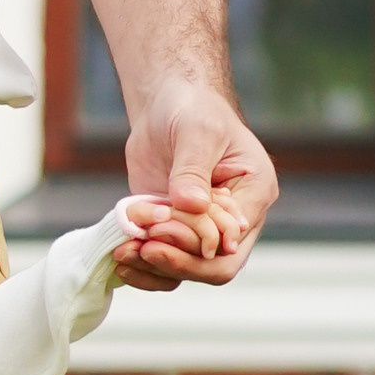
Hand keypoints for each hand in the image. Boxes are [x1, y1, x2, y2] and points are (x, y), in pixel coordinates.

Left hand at [113, 78, 276, 294]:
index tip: (161, 230)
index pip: (234, 242)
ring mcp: (203, 229)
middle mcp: (233, 221)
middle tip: (142, 247)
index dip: (199, 246)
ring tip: (123, 252)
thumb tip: (190, 205)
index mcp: (253, 195)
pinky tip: (121, 259)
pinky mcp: (174, 230)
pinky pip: (166, 263)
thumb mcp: (196, 132)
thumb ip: (193, 170)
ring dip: (154, 268)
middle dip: (177, 262)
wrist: (167, 104)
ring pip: (187, 270)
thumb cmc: (192, 109)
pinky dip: (144, 268)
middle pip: (214, 267)